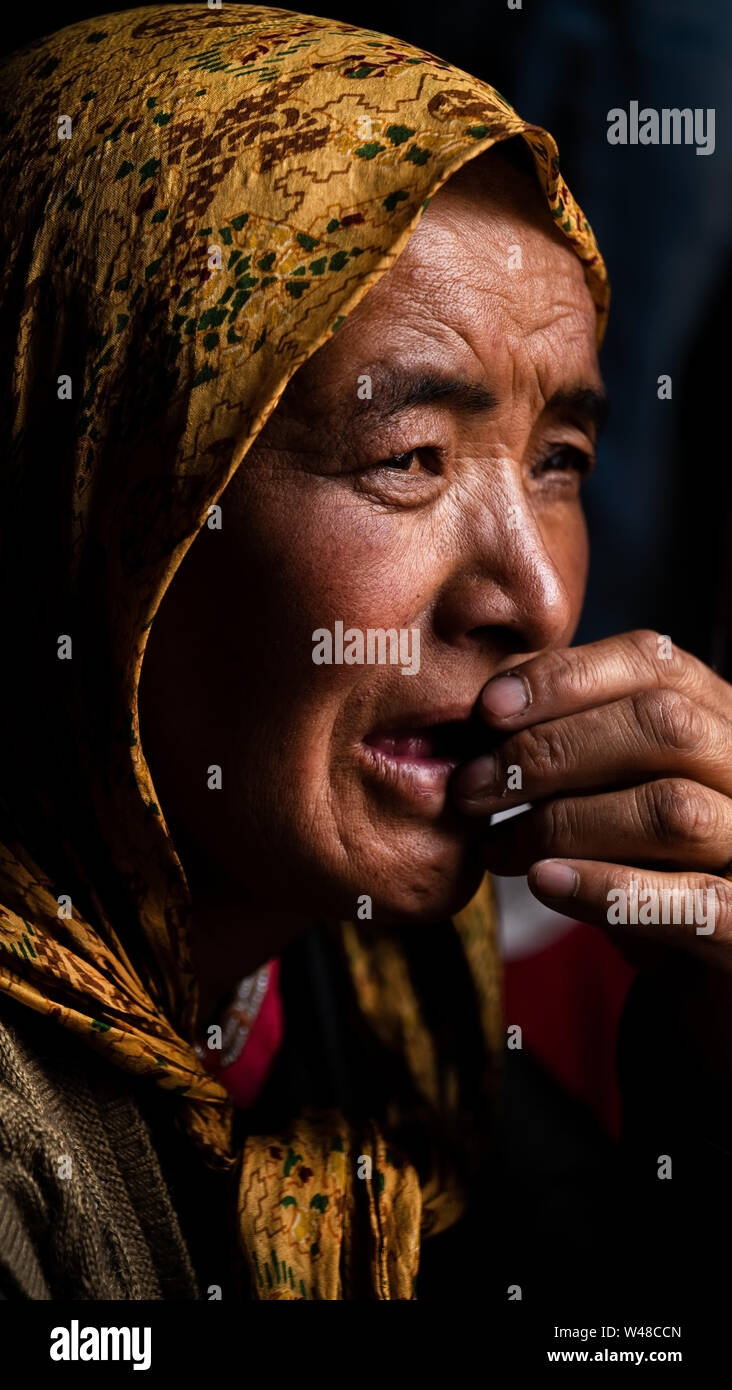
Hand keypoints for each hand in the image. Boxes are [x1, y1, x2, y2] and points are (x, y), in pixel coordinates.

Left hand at [452, 630, 731, 968]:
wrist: (704, 973)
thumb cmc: (645, 864)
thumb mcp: (616, 788)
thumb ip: (575, 740)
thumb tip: (485, 707)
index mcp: (724, 717)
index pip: (656, 663)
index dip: (567, 676)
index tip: (487, 709)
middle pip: (663, 725)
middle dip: (550, 750)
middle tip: (471, 788)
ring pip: (672, 809)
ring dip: (563, 824)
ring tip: (496, 847)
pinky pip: (691, 901)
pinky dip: (608, 888)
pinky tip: (544, 883)